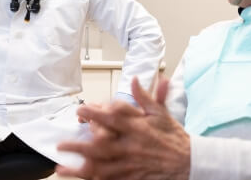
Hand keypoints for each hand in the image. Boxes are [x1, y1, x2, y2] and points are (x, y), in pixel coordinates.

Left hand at [57, 77, 190, 179]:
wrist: (189, 161)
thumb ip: (144, 97)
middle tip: (61, 144)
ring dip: (79, 168)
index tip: (80, 109)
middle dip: (78, 146)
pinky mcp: (132, 178)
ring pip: (101, 167)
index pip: (111, 119)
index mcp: (138, 128)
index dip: (93, 113)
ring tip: (61, 166)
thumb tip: (133, 80)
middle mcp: (132, 147)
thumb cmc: (174, 136)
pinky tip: (80, 177)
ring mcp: (131, 165)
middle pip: (100, 147)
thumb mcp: (161, 113)